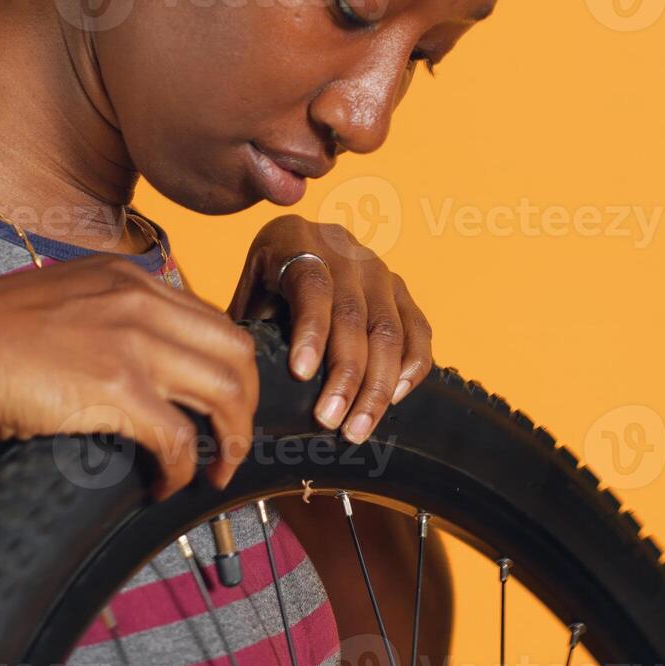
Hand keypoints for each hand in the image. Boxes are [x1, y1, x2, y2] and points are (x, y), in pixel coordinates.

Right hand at [0, 254, 258, 498]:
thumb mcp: (58, 303)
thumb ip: (103, 315)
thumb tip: (135, 357)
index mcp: (127, 276)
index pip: (211, 319)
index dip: (227, 368)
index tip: (220, 404)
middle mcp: (140, 300)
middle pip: (238, 352)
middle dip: (247, 405)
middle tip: (232, 443)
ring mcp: (133, 342)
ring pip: (227, 393)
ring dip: (232, 440)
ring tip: (216, 472)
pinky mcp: (118, 388)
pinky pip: (181, 437)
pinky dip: (185, 468)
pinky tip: (167, 484)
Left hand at [228, 215, 433, 443]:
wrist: (290, 258)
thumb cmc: (262, 290)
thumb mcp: (246, 299)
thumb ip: (250, 331)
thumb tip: (248, 386)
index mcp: (294, 238)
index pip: (311, 284)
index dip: (310, 331)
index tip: (300, 374)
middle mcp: (342, 248)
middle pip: (353, 314)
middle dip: (345, 375)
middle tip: (329, 420)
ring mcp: (377, 269)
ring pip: (389, 329)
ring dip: (376, 386)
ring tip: (356, 428)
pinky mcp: (402, 291)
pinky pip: (418, 330)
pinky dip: (411, 367)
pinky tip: (394, 399)